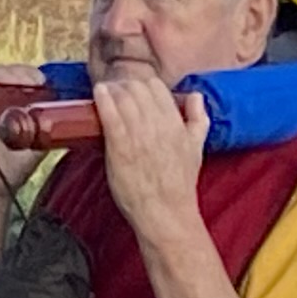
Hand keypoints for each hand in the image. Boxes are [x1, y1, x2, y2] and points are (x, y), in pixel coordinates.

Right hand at [0, 62, 50, 212]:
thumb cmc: (14, 167)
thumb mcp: (39, 143)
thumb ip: (48, 124)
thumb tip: (67, 111)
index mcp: (19, 104)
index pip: (27, 79)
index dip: (34, 76)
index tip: (44, 83)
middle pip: (9, 73)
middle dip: (21, 73)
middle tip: (34, 81)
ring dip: (4, 75)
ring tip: (17, 82)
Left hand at [90, 69, 208, 233]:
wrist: (165, 211)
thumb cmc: (179, 184)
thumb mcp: (196, 148)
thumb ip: (198, 119)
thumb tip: (196, 96)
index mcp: (176, 123)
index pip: (155, 87)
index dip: (142, 85)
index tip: (133, 91)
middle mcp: (158, 124)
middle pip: (136, 88)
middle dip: (124, 86)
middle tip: (115, 92)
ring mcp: (138, 134)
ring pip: (123, 97)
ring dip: (112, 90)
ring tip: (104, 92)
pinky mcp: (120, 146)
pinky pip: (110, 114)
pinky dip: (103, 99)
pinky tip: (98, 93)